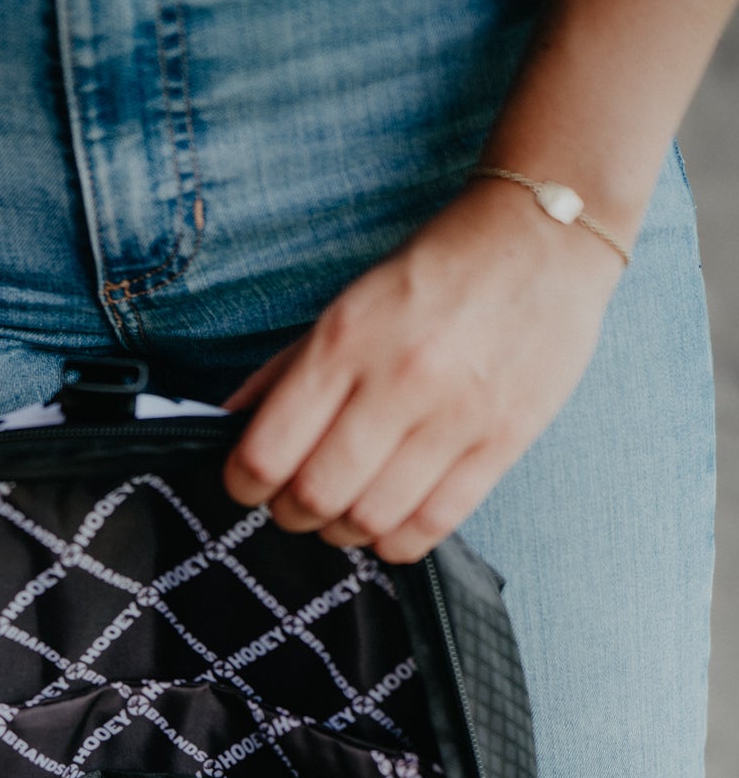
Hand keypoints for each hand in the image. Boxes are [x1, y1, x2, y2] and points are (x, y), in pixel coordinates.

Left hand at [221, 177, 625, 563]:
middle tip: (296, 503)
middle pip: (316, 497)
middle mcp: (399, 380)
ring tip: (344, 511)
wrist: (545, 238)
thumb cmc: (436, 274)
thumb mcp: (348, 305)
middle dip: (290, 514)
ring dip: (342, 531)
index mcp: (347, 341)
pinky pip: (433, 525)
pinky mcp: (503, 442)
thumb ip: (288, 369)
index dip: (244, 484)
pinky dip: (396, 540)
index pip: (268, 452)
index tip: (248, 483)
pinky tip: (388, 522)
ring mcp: (456, 416)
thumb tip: (232, 423)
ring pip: (370, 520)